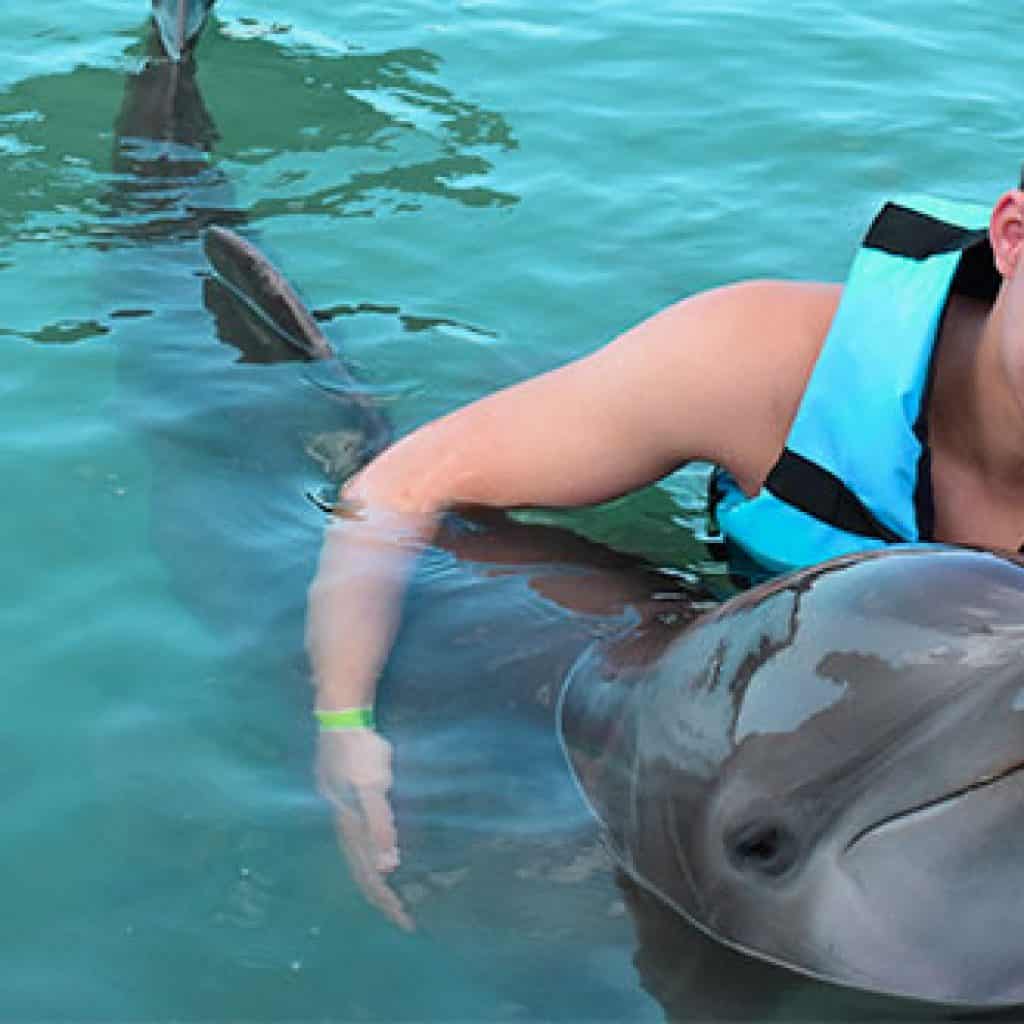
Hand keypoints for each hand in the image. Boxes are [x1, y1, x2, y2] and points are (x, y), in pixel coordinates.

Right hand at [316, 727, 413, 930]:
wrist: (339, 716)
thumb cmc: (359, 751)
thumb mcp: (372, 787)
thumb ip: (379, 824)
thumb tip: (387, 866)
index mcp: (349, 825)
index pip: (369, 874)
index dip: (387, 898)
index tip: (406, 921)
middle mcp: (343, 822)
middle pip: (360, 869)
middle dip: (380, 896)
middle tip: (402, 917)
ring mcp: (341, 808)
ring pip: (356, 855)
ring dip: (372, 878)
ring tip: (387, 895)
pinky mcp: (344, 795)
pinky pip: (357, 837)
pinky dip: (368, 854)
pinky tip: (374, 851)